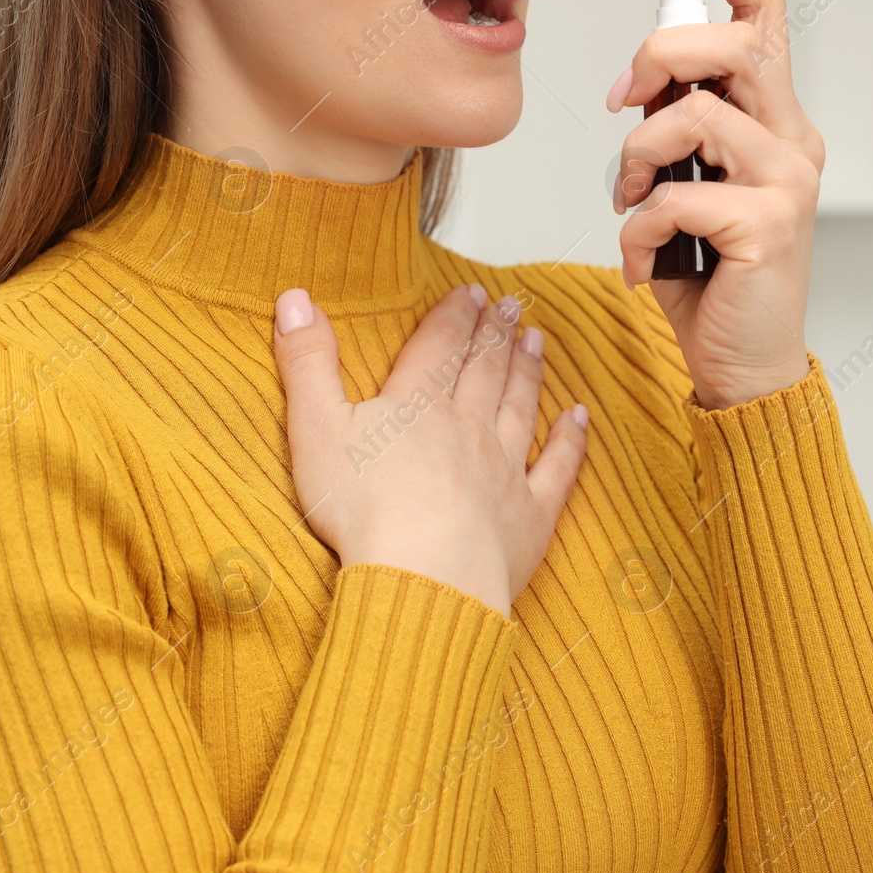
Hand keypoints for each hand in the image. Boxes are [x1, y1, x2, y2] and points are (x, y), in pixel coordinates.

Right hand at [272, 284, 588, 617]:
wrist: (423, 580)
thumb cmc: (364, 511)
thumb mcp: (315, 429)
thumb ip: (307, 362)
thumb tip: (294, 298)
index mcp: (416, 405)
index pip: (440, 346)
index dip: (454, 315)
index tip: (470, 292)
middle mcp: (468, 427)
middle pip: (484, 370)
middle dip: (494, 333)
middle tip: (508, 305)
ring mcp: (504, 470)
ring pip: (519, 407)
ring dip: (528, 371)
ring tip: (535, 341)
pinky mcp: (528, 516)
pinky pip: (557, 468)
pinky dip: (569, 440)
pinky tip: (578, 418)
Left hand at [608, 0, 825, 410]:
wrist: (743, 363)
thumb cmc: (712, 278)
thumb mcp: (689, 186)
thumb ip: (677, 132)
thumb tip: (637, 85)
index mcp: (774, 120)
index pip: (764, 12)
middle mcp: (791, 141)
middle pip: (733, 43)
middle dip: (658, 57)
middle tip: (623, 103)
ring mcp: (786, 183)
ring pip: (695, 117)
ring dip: (636, 157)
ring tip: (630, 201)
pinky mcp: (767, 228)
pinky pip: (674, 199)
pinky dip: (636, 233)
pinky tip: (643, 262)